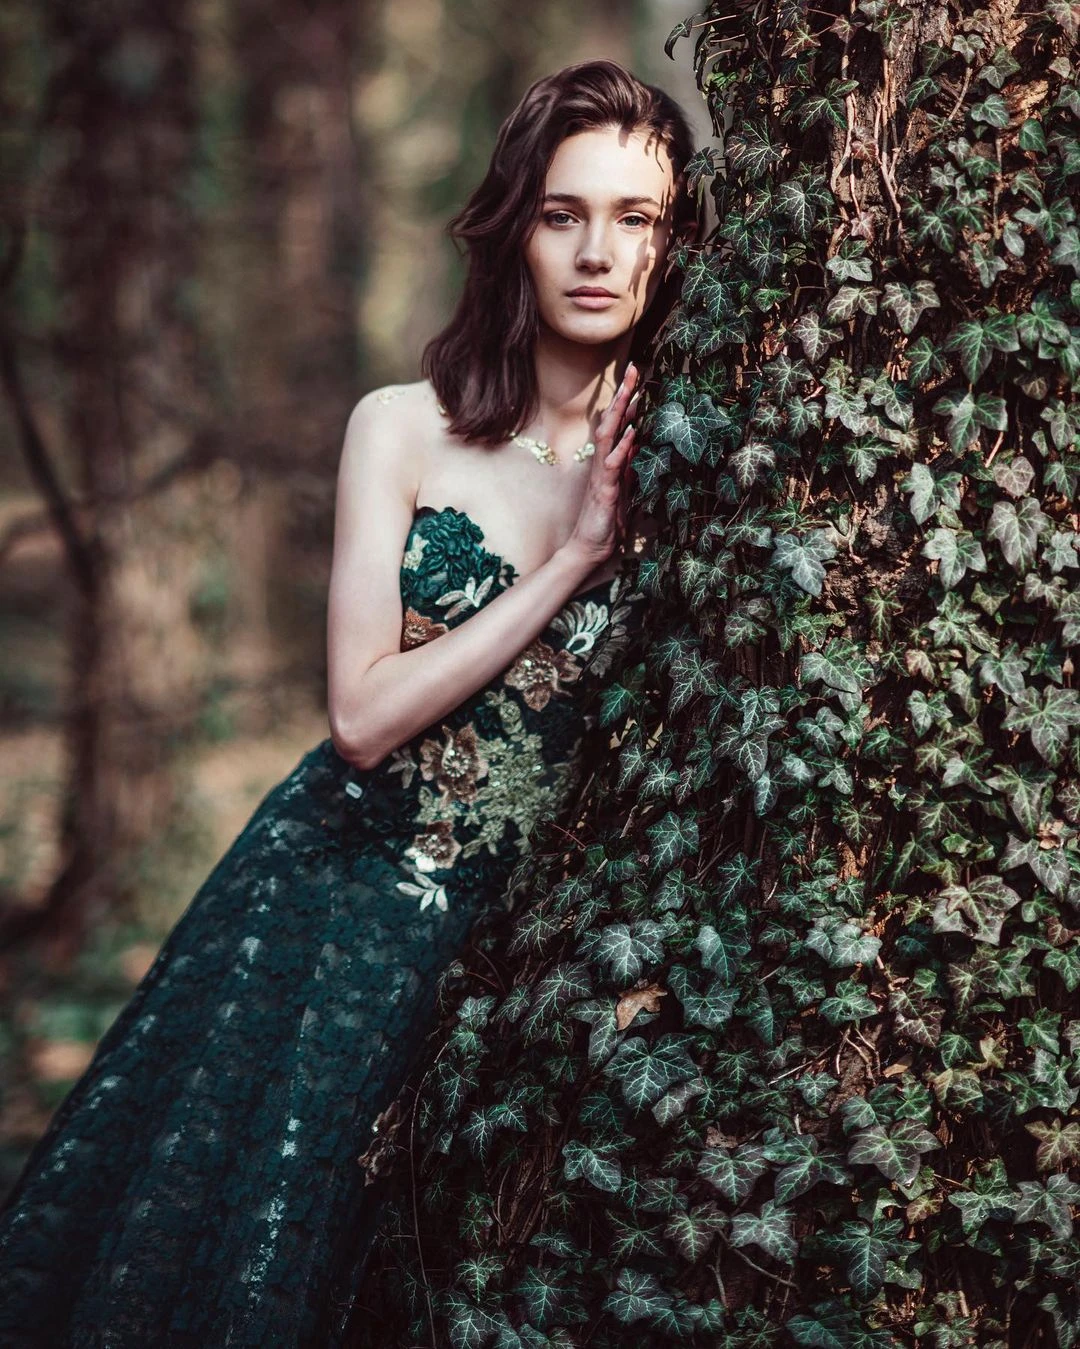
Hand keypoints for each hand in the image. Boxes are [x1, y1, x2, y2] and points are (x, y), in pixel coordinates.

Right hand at [566, 363, 640, 566]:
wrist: (590, 546)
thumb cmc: (606, 520)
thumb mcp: (623, 488)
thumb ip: (629, 466)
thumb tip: (638, 444)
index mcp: (609, 461)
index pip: (618, 425)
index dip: (627, 401)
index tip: (637, 378)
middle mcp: (603, 462)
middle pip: (612, 422)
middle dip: (623, 395)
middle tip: (633, 369)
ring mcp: (602, 474)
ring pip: (609, 436)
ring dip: (621, 414)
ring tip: (631, 391)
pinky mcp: (604, 489)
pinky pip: (613, 464)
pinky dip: (622, 447)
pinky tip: (632, 433)